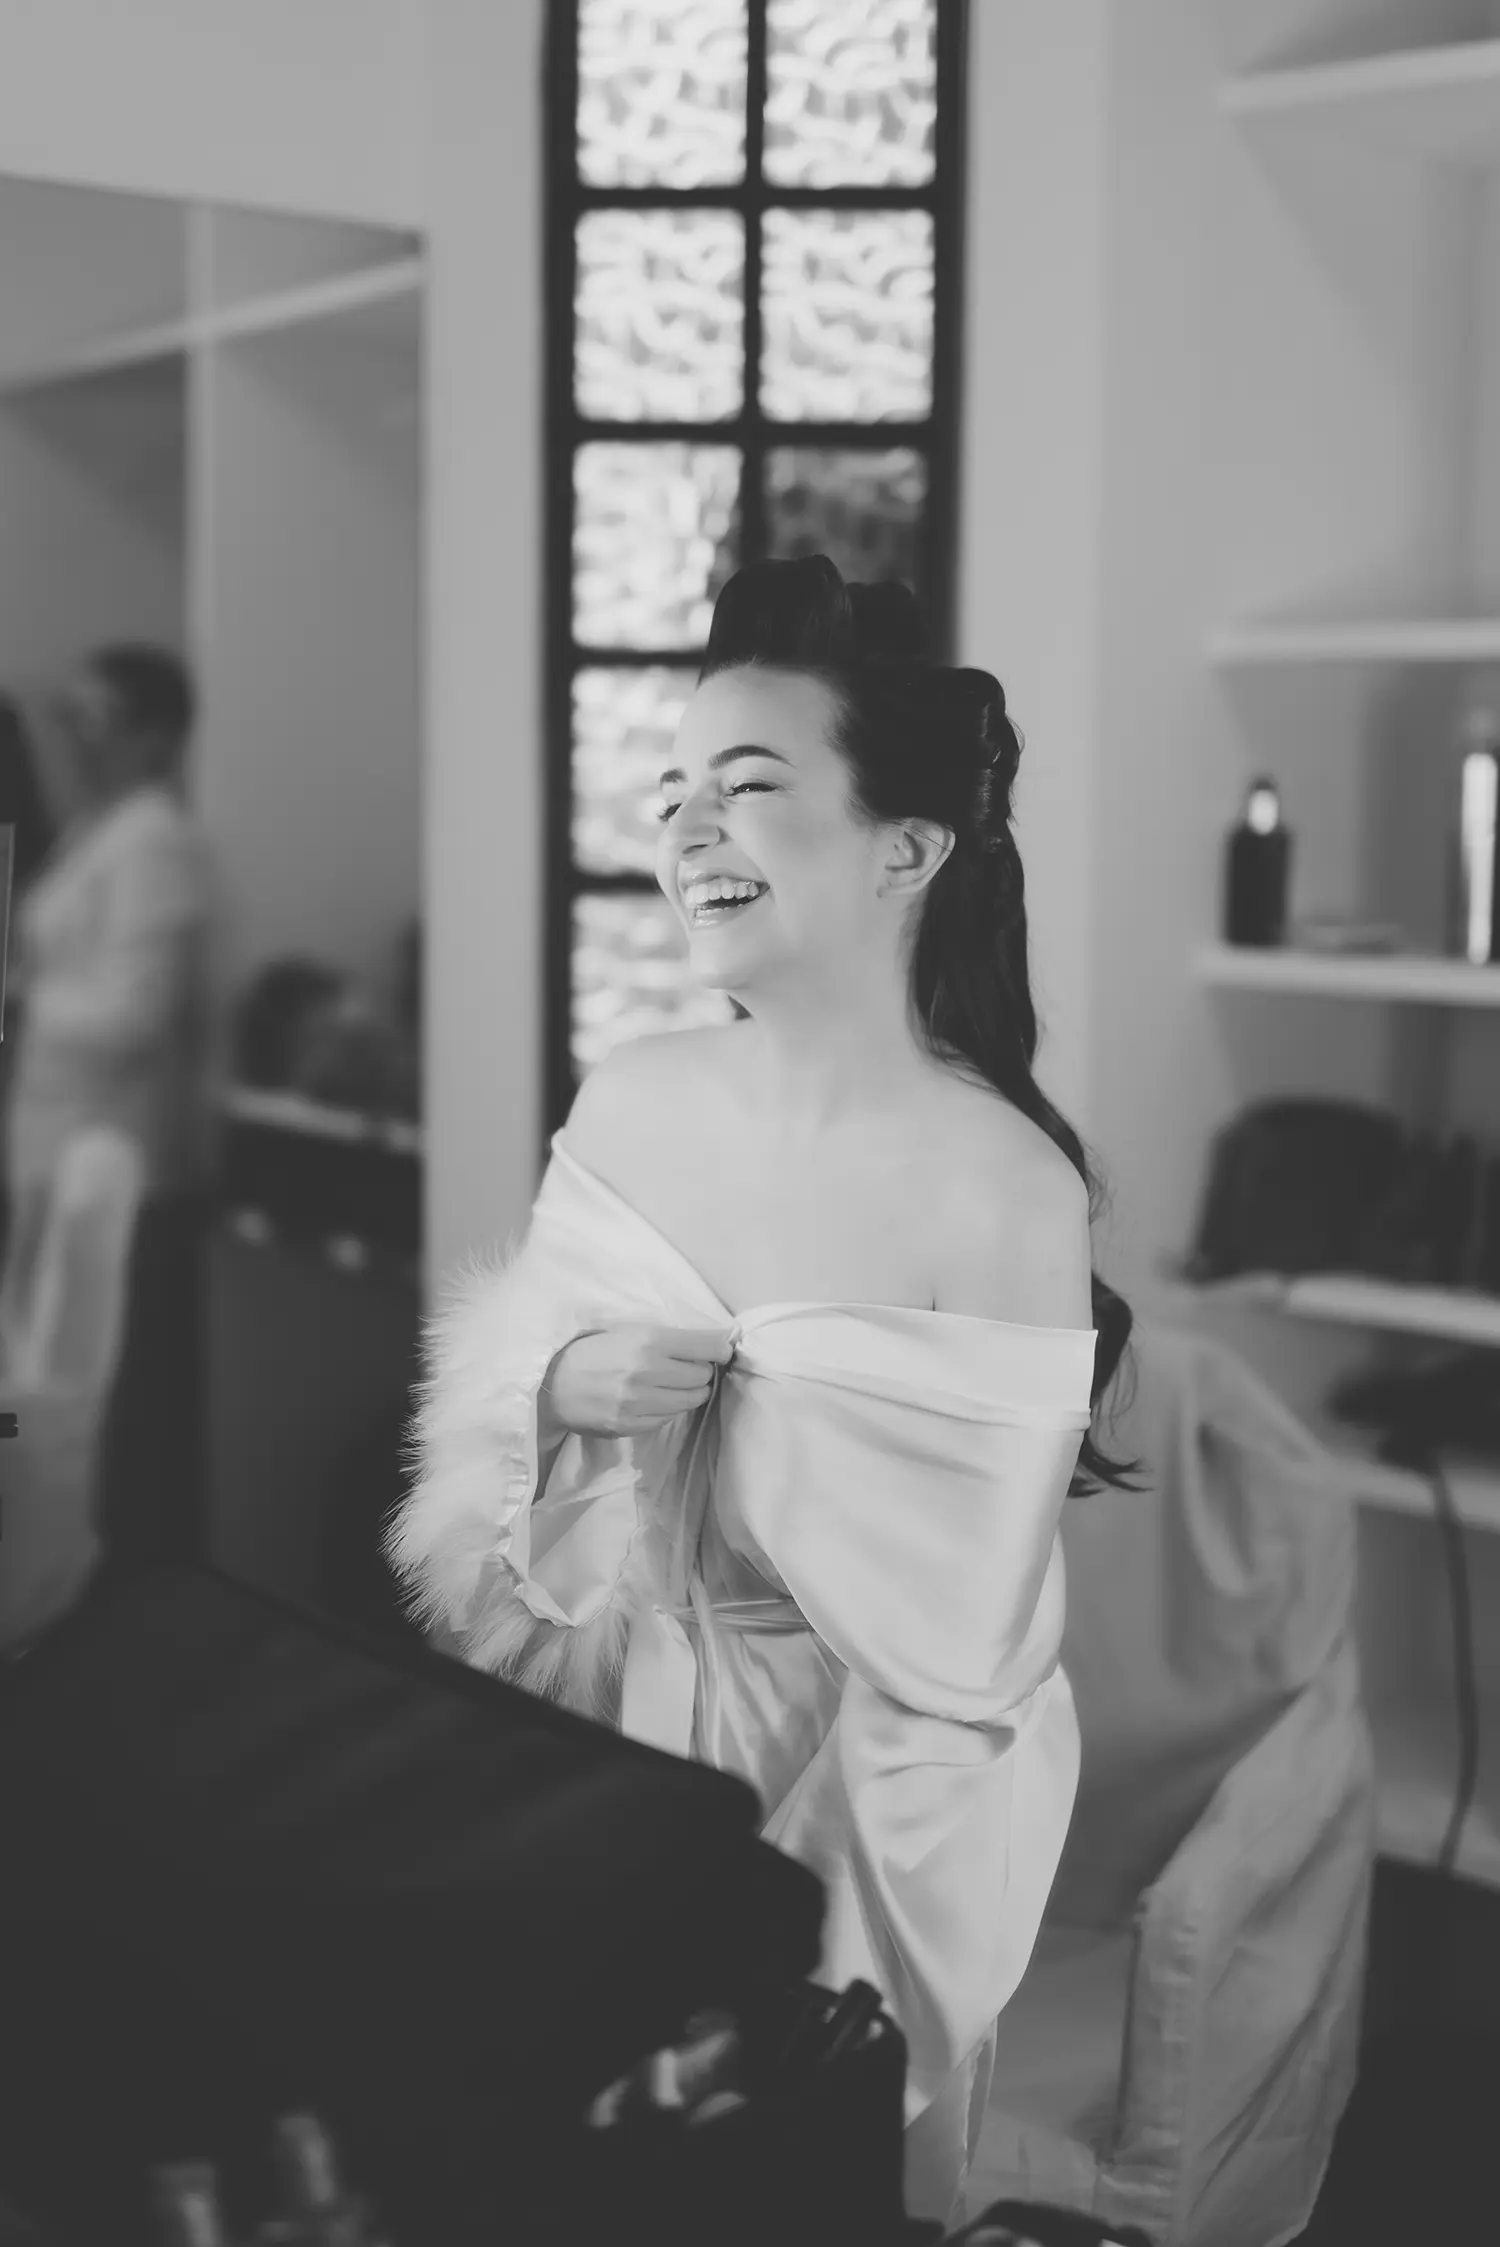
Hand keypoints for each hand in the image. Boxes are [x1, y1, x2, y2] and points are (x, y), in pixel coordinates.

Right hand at [541, 1324, 735, 1439]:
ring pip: (691, 1400)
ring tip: (671, 1384)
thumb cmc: (592, 1350)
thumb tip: (716, 1343)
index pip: (706, 1346)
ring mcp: (640, 1403)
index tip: (721, 1350)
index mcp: (648, 1341)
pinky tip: (653, 1399)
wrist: (551, 1383)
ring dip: (688, 1392)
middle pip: (703, 1375)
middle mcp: (648, 1372)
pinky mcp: (632, 1425)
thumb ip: (669, 1337)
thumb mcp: (628, 1330)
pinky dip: (668, 1409)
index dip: (720, 1348)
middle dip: (701, 1371)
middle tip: (687, 1367)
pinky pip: (669, 1418)